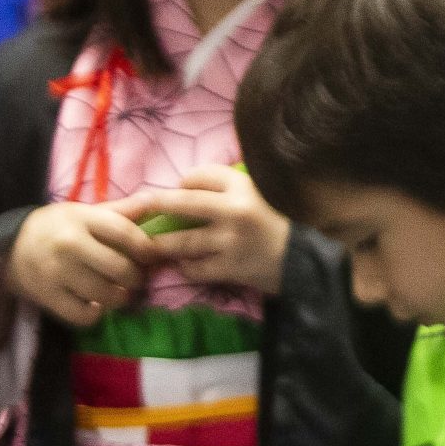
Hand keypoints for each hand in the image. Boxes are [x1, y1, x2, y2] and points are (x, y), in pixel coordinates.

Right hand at [6, 202, 155, 326]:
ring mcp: (56, 270)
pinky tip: (94, 305)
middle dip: (135, 278)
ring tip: (117, 292)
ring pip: (106, 294)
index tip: (151, 257)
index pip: (125, 233)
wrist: (10, 245)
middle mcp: (68, 243)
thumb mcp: (85, 213)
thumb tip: (153, 201)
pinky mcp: (46, 294)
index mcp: (81, 219)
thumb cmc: (58, 228)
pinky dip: (94, 314)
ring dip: (119, 298)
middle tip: (133, 279)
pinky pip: (83, 315)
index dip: (147, 248)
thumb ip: (120, 211)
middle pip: (120, 269)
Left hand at [115, 166, 292, 295]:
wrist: (304, 262)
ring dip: (162, 244)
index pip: (197, 176)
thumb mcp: (256, 196)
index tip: (179, 192)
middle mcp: (234, 211)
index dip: (182, 183)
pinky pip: (194, 268)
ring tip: (153, 246)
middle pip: (179, 203)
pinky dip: (185, 268)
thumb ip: (225, 187)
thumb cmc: (275, 226)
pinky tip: (186, 266)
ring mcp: (231, 241)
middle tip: (139, 208)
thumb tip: (182, 186)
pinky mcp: (230, 267)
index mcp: (242, 188)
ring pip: (180, 241)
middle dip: (154, 205)